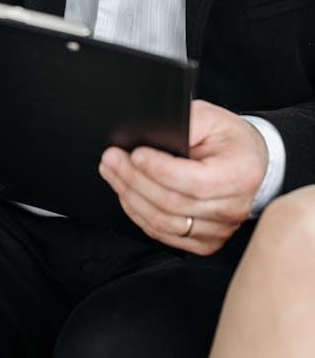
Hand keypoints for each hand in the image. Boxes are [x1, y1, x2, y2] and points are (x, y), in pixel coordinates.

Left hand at [99, 99, 268, 254]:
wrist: (246, 158)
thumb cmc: (225, 135)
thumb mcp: (208, 116)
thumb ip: (184, 125)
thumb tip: (149, 134)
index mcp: (240, 174)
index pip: (195, 181)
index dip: (160, 170)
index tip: (134, 154)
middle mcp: (234, 207)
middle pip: (174, 204)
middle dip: (134, 180)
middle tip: (111, 159)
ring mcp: (221, 229)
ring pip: (165, 223)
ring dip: (131, 198)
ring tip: (112, 173)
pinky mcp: (206, 241)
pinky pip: (166, 235)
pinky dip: (140, 215)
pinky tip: (127, 195)